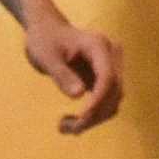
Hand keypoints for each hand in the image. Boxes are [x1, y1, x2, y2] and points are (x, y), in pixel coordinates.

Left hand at [24, 8, 125, 135]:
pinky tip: (71, 122)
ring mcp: (111, 68)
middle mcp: (111, 56)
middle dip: (93, 115)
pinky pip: (105, 102)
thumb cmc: (43, 39)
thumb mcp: (46, 56)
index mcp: (98, 45)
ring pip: (113, 102)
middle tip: (63, 128)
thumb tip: (78, 95)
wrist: (47, 30)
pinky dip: (92, 115)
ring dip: (93, 119)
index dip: (98, 100)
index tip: (81, 118)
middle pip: (114, 92)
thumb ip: (61, 74)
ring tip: (63, 126)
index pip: (108, 77)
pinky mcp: (104, 79)